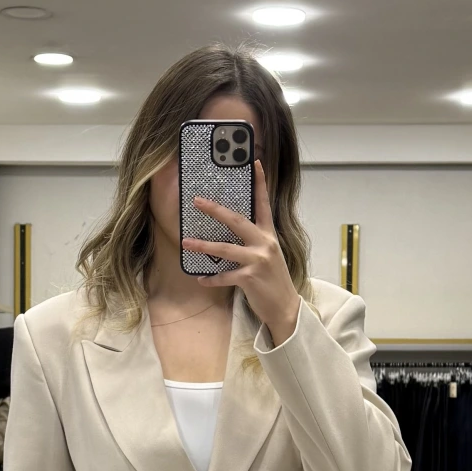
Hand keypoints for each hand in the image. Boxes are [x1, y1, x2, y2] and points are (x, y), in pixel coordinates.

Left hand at [183, 160, 300, 341]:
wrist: (286, 307)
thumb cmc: (273, 281)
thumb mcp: (269, 255)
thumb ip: (255, 241)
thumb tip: (233, 232)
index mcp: (269, 235)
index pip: (264, 204)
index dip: (260, 183)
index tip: (255, 163)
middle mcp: (265, 244)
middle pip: (237, 221)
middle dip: (215, 210)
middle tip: (197, 201)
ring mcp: (258, 261)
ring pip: (225, 249)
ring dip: (203, 245)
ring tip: (185, 242)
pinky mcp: (250, 278)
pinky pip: (225, 276)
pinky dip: (212, 278)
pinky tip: (201, 278)